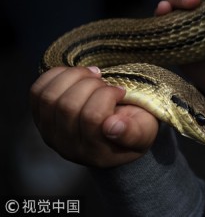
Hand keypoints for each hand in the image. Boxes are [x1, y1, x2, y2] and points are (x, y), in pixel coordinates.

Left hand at [30, 66, 158, 167]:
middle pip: (68, 105)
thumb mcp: (145, 133)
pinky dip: (56, 76)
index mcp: (95, 152)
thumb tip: (112, 126)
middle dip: (90, 84)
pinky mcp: (40, 119)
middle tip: (106, 83)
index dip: (107, 95)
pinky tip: (76, 75)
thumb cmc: (133, 129)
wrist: (114, 135)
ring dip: (73, 77)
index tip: (121, 91)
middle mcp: (67, 146)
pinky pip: (37, 91)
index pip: (91, 117)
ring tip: (92, 76)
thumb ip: (133, 133)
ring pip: (50, 96)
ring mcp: (49, 133)